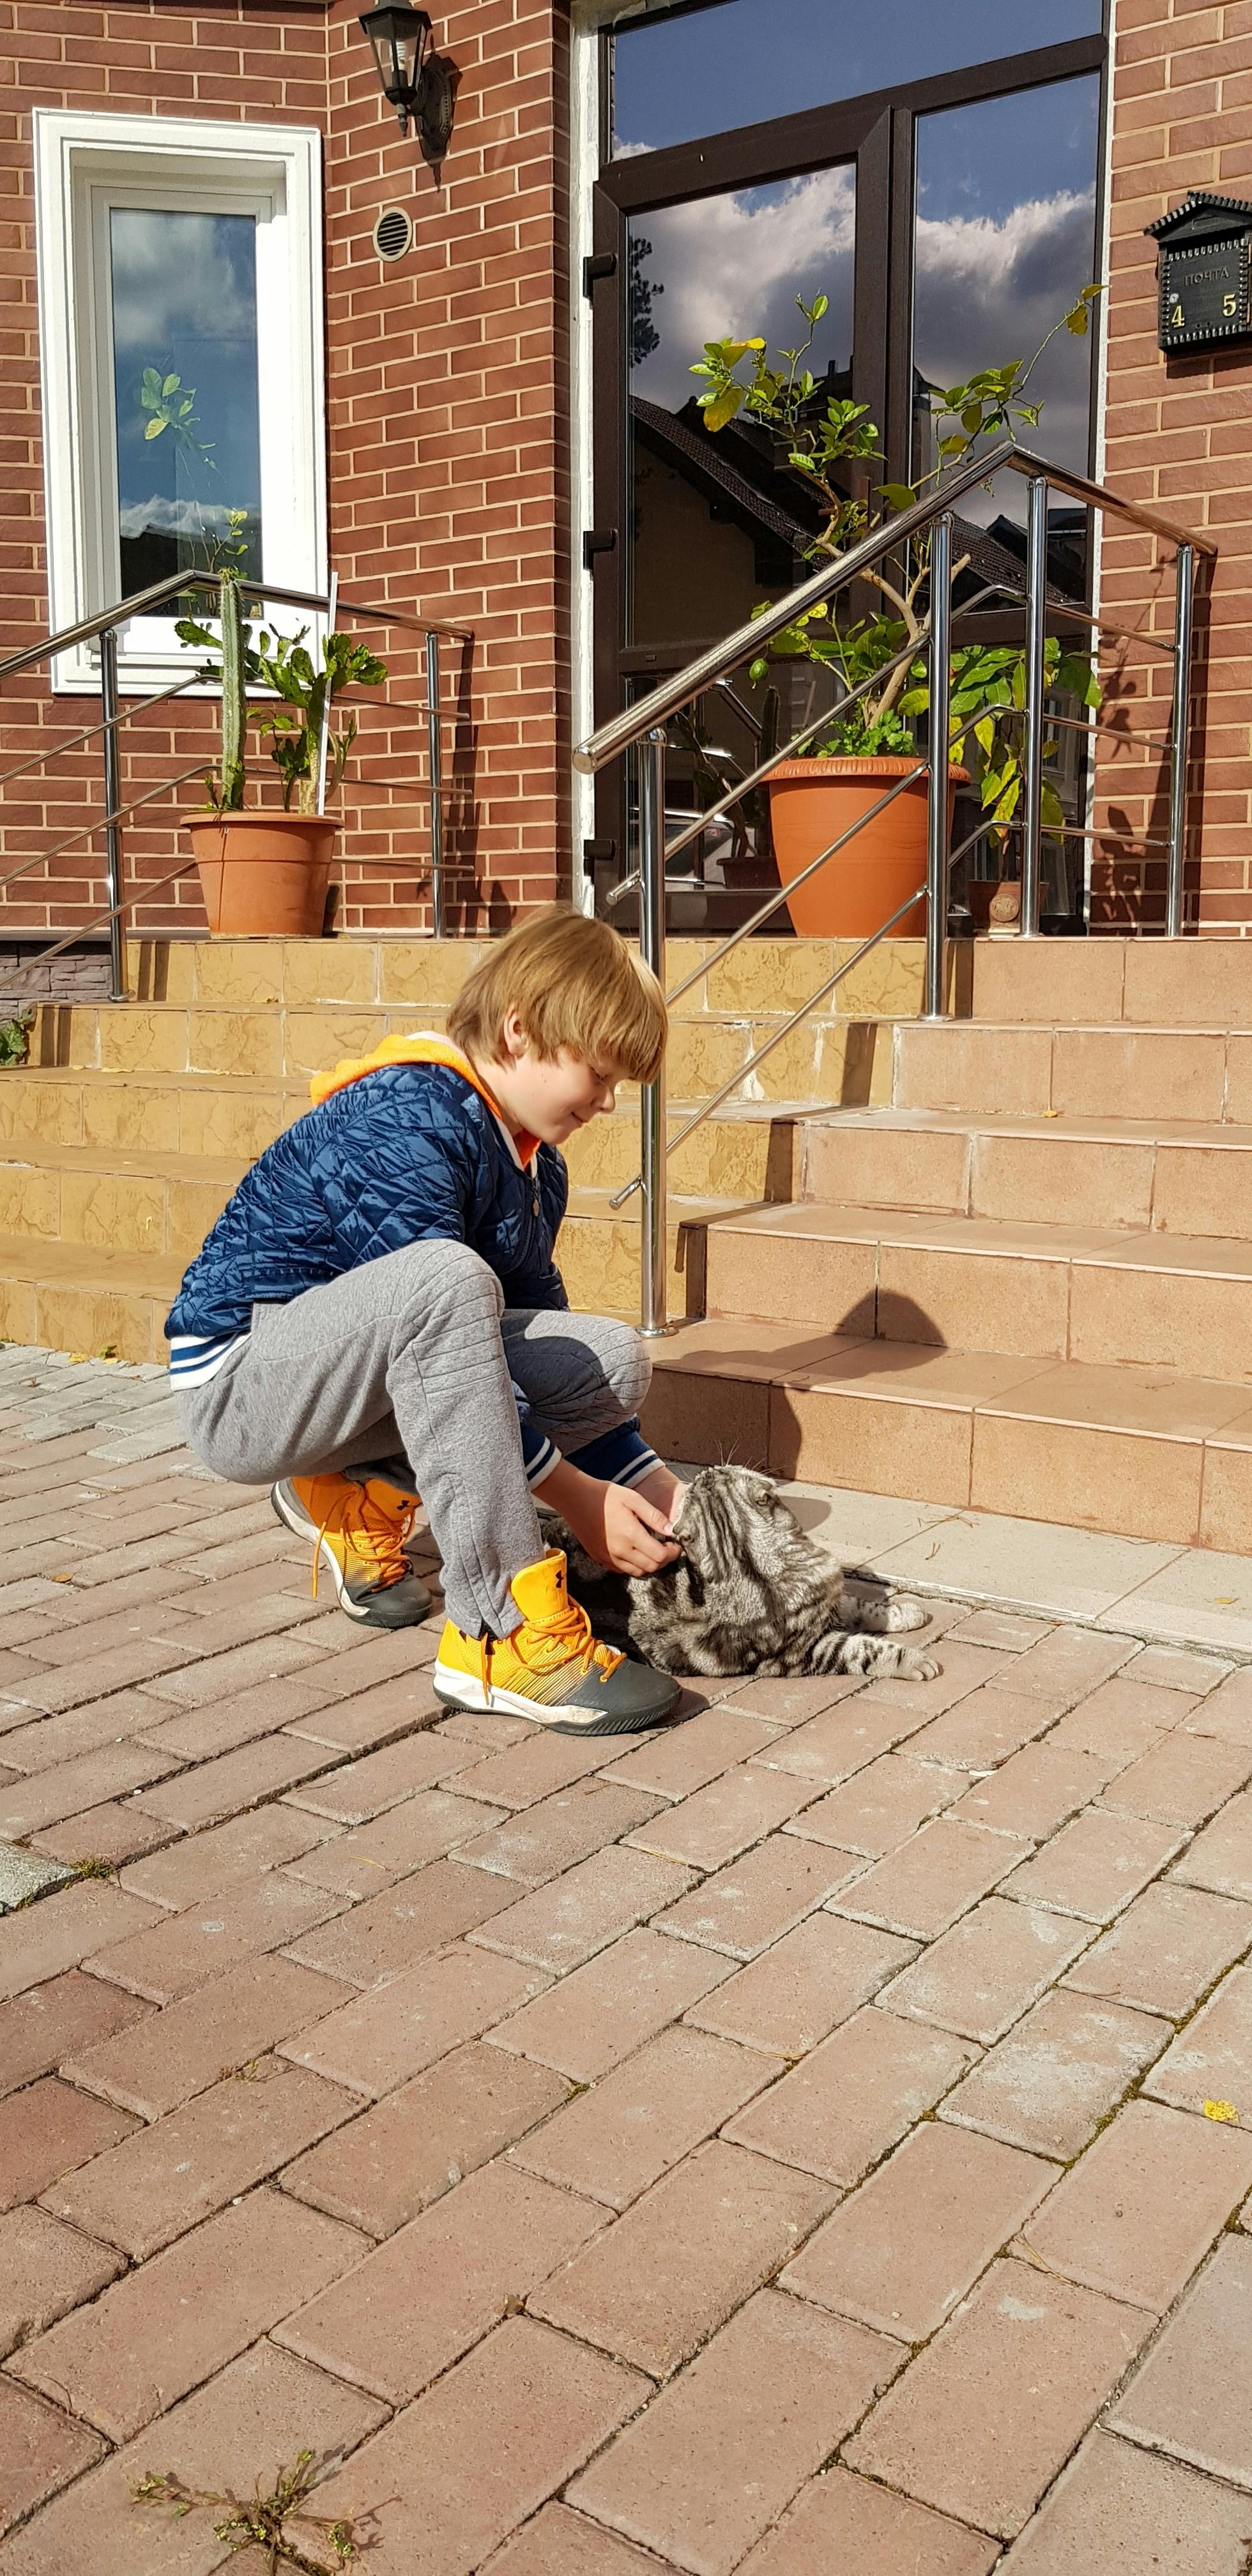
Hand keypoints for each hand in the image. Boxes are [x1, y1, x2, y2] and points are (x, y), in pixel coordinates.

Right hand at [567, 1476, 681, 1577]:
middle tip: (667, 1547)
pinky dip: (634, 1565)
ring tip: (652, 1549)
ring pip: (637, 1572)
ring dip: (650, 1564)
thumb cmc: (604, 1495)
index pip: (660, 1556)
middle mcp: (619, 1550)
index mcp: (630, 1534)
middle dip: (664, 1559)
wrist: (575, 1498)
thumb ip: (654, 1516)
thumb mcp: (633, 1498)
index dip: (673, 1552)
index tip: (676, 1544)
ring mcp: (608, 1557)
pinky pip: (622, 1570)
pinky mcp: (600, 1558)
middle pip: (651, 1567)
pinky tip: (635, 1551)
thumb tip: (671, 1530)